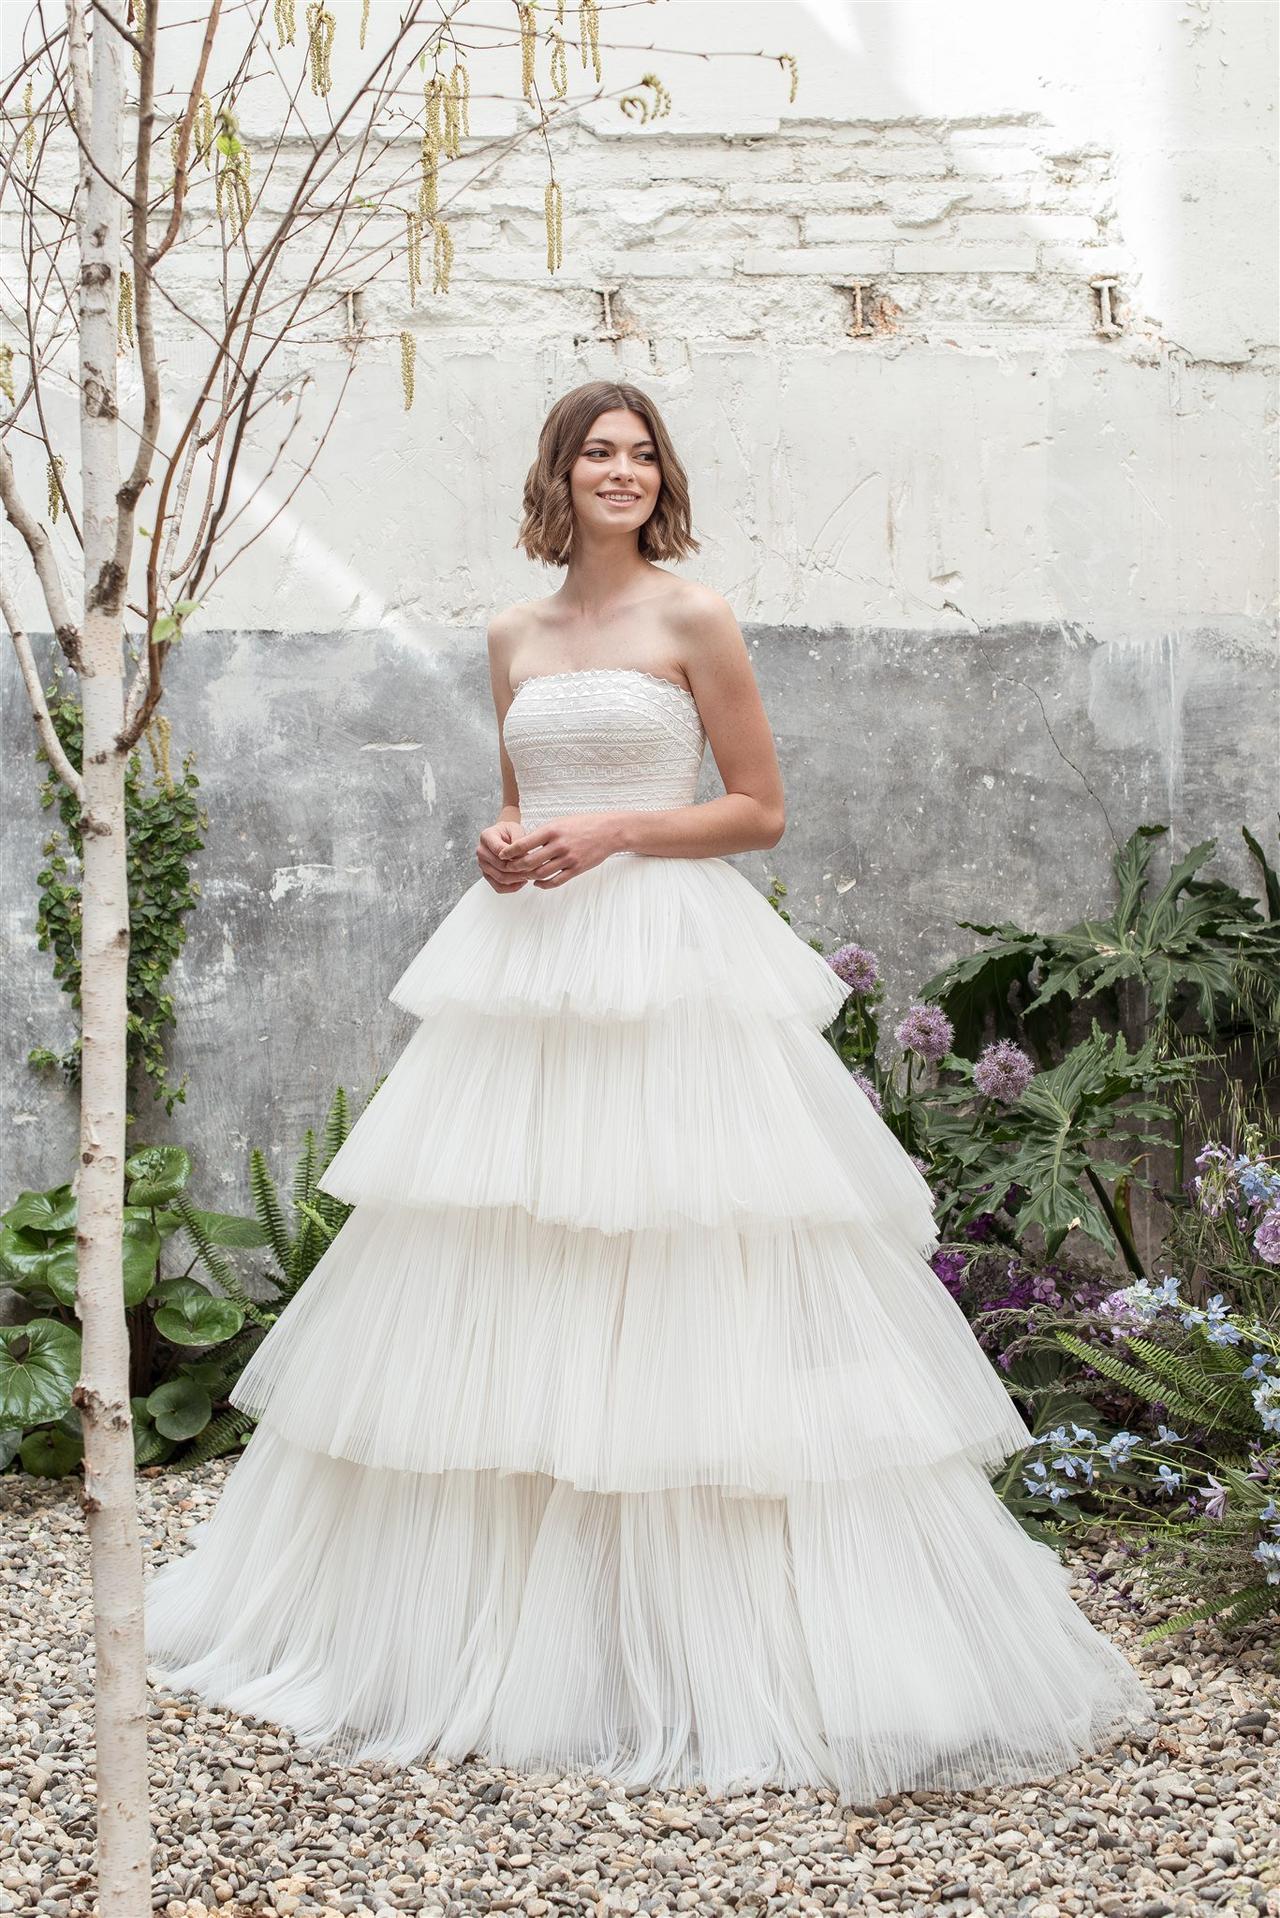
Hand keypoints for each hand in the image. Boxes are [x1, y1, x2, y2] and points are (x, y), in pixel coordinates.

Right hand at [476, 821, 529, 891]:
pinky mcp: (487, 875)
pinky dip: (512, 887)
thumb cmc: (509, 831)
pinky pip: (498, 887)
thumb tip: (523, 857)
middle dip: (519, 869)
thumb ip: (518, 841)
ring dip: (517, 879)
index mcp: (486, 837)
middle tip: (534, 868)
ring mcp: (483, 865)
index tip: (529, 857)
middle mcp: (482, 851)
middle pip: (500, 866)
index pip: (499, 849)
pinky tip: (522, 882)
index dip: (515, 855)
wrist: (503, 835)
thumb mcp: (516, 829)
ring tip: (529, 875)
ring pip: (500, 878)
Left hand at [496, 812, 622, 887]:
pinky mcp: (577, 869)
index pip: (524, 844)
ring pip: (541, 873)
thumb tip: (523, 844)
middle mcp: (559, 845)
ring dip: (529, 877)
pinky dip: (544, 884)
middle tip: (509, 869)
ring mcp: (569, 858)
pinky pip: (556, 881)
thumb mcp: (560, 822)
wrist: (609, 831)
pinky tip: (538, 883)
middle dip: (516, 867)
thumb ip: (543, 833)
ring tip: (523, 876)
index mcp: (552, 830)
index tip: (502, 855)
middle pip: (529, 862)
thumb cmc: (583, 824)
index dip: (509, 852)